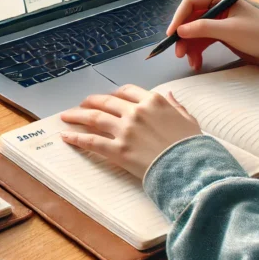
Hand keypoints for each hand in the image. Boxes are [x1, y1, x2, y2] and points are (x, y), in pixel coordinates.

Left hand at [60, 84, 201, 178]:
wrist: (191, 168)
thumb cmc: (192, 146)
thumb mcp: (188, 120)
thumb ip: (175, 106)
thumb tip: (169, 95)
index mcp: (153, 101)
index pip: (127, 91)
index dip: (114, 94)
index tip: (108, 97)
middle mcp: (136, 112)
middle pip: (106, 101)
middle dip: (91, 102)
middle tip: (81, 104)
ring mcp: (125, 130)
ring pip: (95, 118)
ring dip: (77, 116)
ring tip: (66, 116)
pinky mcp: (118, 150)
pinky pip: (92, 141)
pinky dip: (76, 138)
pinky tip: (66, 136)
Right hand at [167, 0, 258, 70]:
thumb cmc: (258, 34)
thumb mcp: (230, 30)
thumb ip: (204, 28)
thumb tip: (180, 31)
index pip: (190, 3)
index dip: (178, 18)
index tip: (172, 35)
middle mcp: (216, 7)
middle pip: (190, 20)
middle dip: (183, 37)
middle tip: (178, 53)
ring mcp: (218, 22)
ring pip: (194, 33)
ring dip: (189, 47)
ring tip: (191, 62)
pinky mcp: (220, 35)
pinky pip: (202, 41)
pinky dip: (197, 52)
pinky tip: (197, 63)